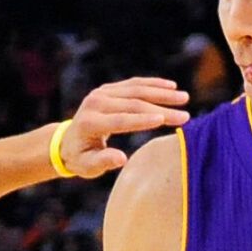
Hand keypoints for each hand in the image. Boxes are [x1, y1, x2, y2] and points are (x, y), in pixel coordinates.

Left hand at [59, 78, 190, 178]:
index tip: (164, 120)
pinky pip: (134, 84)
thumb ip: (103, 161)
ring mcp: (102, 93)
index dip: (142, 120)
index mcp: (90, 123)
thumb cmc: (80, 158)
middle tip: (185, 116)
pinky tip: (171, 86)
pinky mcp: (109, 89)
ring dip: (162, 93)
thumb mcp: (87, 166)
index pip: (120, 120)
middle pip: (133, 104)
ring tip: (184, 98)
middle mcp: (95, 103)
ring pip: (136, 90)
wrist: (67, 141)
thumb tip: (121, 158)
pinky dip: (153, 84)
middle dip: (161, 109)